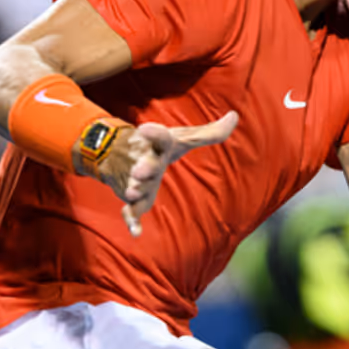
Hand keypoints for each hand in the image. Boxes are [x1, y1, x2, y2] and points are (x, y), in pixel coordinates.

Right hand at [86, 111, 238, 235]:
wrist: (113, 149)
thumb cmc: (157, 144)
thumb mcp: (184, 137)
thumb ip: (211, 132)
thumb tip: (235, 116)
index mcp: (160, 146)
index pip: (159, 137)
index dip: (154, 133)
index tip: (143, 128)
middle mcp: (145, 161)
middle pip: (145, 164)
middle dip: (143, 168)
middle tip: (140, 172)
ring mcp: (135, 179)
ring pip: (134, 186)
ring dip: (134, 190)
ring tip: (132, 192)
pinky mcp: (129, 196)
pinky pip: (129, 210)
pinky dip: (131, 221)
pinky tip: (135, 232)